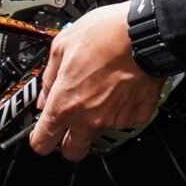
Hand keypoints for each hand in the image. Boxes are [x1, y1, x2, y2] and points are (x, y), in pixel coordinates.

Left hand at [30, 2, 163, 161]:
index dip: (40, 137)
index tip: (44, 131)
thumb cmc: (105, 35)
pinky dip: (120, 109)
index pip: (43, 142)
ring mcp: (115, 120)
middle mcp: (89, 119)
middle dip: (68, 141)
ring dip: (96, 118)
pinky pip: (124, 120)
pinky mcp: (137, 116)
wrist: (144, 33)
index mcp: (65, 104)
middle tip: (70, 121)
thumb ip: (48, 78)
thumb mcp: (61, 46)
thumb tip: (44, 95)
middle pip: (72, 152)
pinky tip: (119, 87)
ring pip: (99, 132)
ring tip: (101, 88)